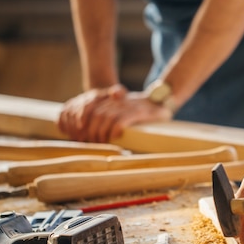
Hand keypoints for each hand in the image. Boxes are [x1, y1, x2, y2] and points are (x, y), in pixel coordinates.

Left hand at [57, 84, 172, 141]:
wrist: (162, 101)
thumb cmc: (141, 109)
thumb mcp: (123, 108)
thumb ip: (109, 114)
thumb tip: (92, 132)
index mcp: (112, 100)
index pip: (91, 109)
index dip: (83, 121)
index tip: (81, 135)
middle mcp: (118, 102)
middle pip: (96, 115)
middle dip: (91, 131)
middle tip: (91, 143)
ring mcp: (128, 106)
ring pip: (107, 118)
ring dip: (101, 132)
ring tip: (101, 143)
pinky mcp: (138, 113)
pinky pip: (122, 120)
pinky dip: (115, 129)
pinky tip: (115, 136)